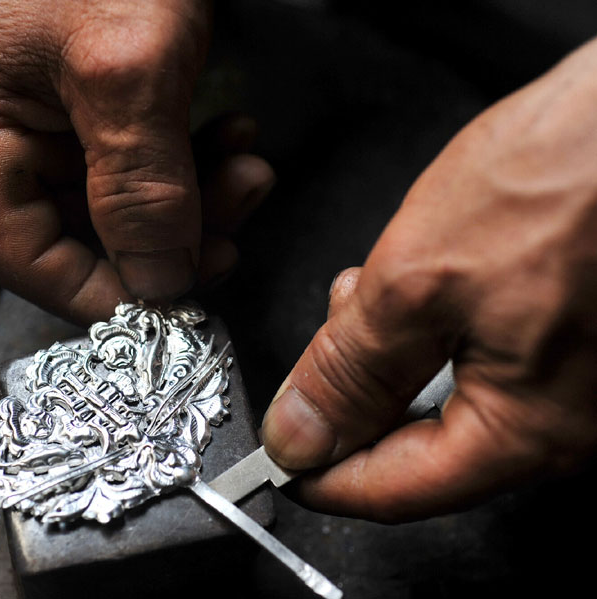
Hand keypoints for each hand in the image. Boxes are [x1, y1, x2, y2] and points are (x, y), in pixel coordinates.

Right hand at [0, 0, 273, 323]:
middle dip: (164, 241)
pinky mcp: (105, 98)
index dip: (93, 292)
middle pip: (79, 232)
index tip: (162, 307)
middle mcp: (9, 128)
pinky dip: (197, 162)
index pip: (19, 252)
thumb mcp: (128, 68)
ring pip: (124, 201)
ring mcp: (58, 114)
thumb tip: (156, 278)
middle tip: (227, 237)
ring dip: (195, 201)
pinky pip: (148, 159)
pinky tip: (235, 140)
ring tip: (247, 174)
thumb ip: (139, 184)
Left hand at [263, 38, 596, 522]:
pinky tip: (418, 281)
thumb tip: (302, 437)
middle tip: (323, 341)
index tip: (276, 459)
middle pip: (418, 447)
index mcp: (527, 432)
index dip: (320, 477)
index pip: (394, 493)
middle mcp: (562, 422)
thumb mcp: (417, 283)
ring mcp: (573, 380)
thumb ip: (351, 372)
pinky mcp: (571, 334)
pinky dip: (430, 329)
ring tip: (371, 287)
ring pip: (444, 398)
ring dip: (389, 352)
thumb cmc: (567, 178)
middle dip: (354, 397)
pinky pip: (478, 359)